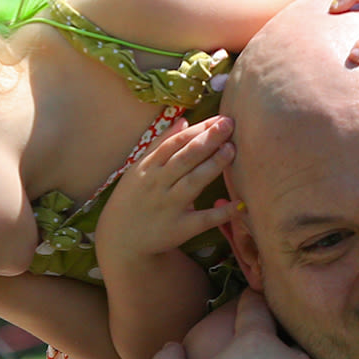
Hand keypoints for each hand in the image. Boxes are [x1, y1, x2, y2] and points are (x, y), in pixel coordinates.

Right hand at [92, 115, 237, 278]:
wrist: (121, 239)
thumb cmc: (134, 198)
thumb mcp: (139, 169)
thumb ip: (161, 145)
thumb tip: (184, 121)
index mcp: (148, 167)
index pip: (175, 143)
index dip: (197, 129)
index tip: (218, 119)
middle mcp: (158, 185)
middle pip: (185, 158)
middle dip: (208, 140)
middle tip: (229, 125)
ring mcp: (169, 207)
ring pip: (193, 183)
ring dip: (213, 165)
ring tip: (231, 149)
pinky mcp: (179, 229)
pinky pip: (203, 219)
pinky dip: (221, 212)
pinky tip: (238, 204)